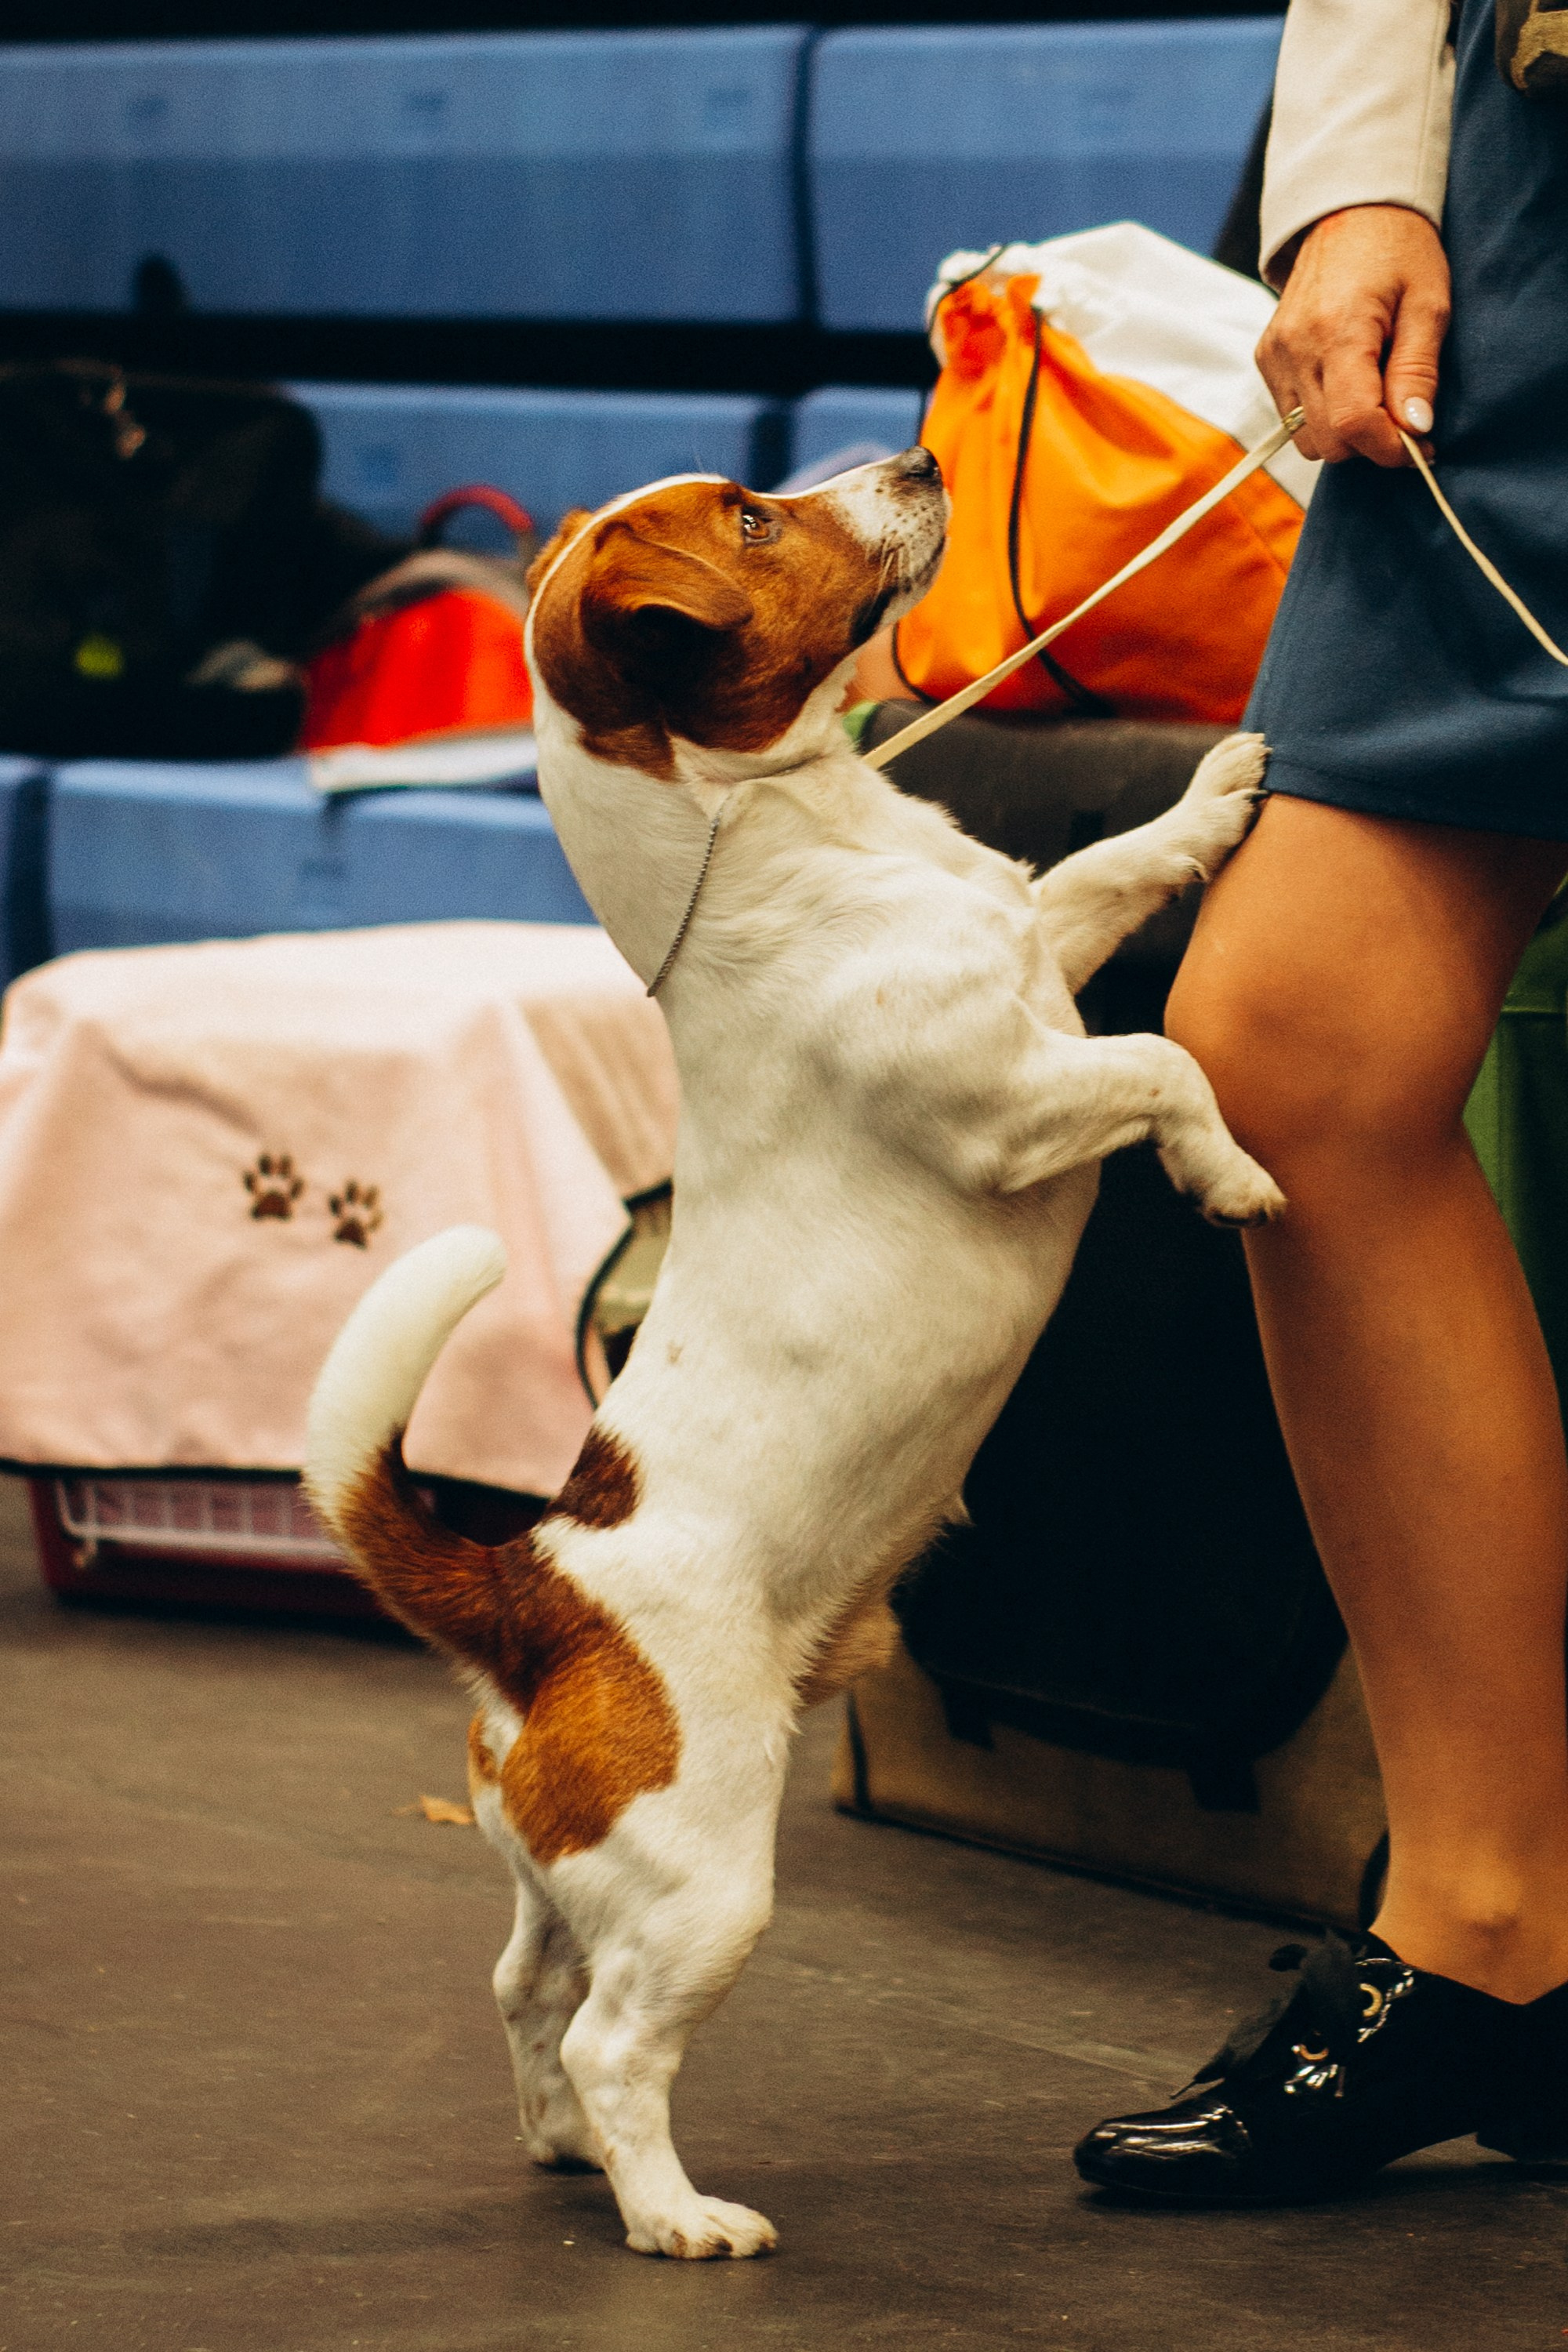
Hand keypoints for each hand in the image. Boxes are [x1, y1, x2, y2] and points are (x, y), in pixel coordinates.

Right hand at [1257, 205, 1451, 466]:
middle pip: (1329, 441)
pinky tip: (1347, 384)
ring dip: (1344, 434)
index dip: (1388, 448)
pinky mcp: (1266, 358)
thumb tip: (1416, 429)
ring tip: (1375, 398)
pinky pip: (1291, 417)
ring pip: (1306, 438)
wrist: (1349, 210)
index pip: (1353, 421)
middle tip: (1402, 422)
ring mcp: (1274, 355)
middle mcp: (1296, 347)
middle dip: (1369, 444)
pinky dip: (1323, 416)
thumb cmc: (1399, 249)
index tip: (1418, 447)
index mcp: (1339, 329)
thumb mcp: (1429, 302)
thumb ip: (1418, 370)